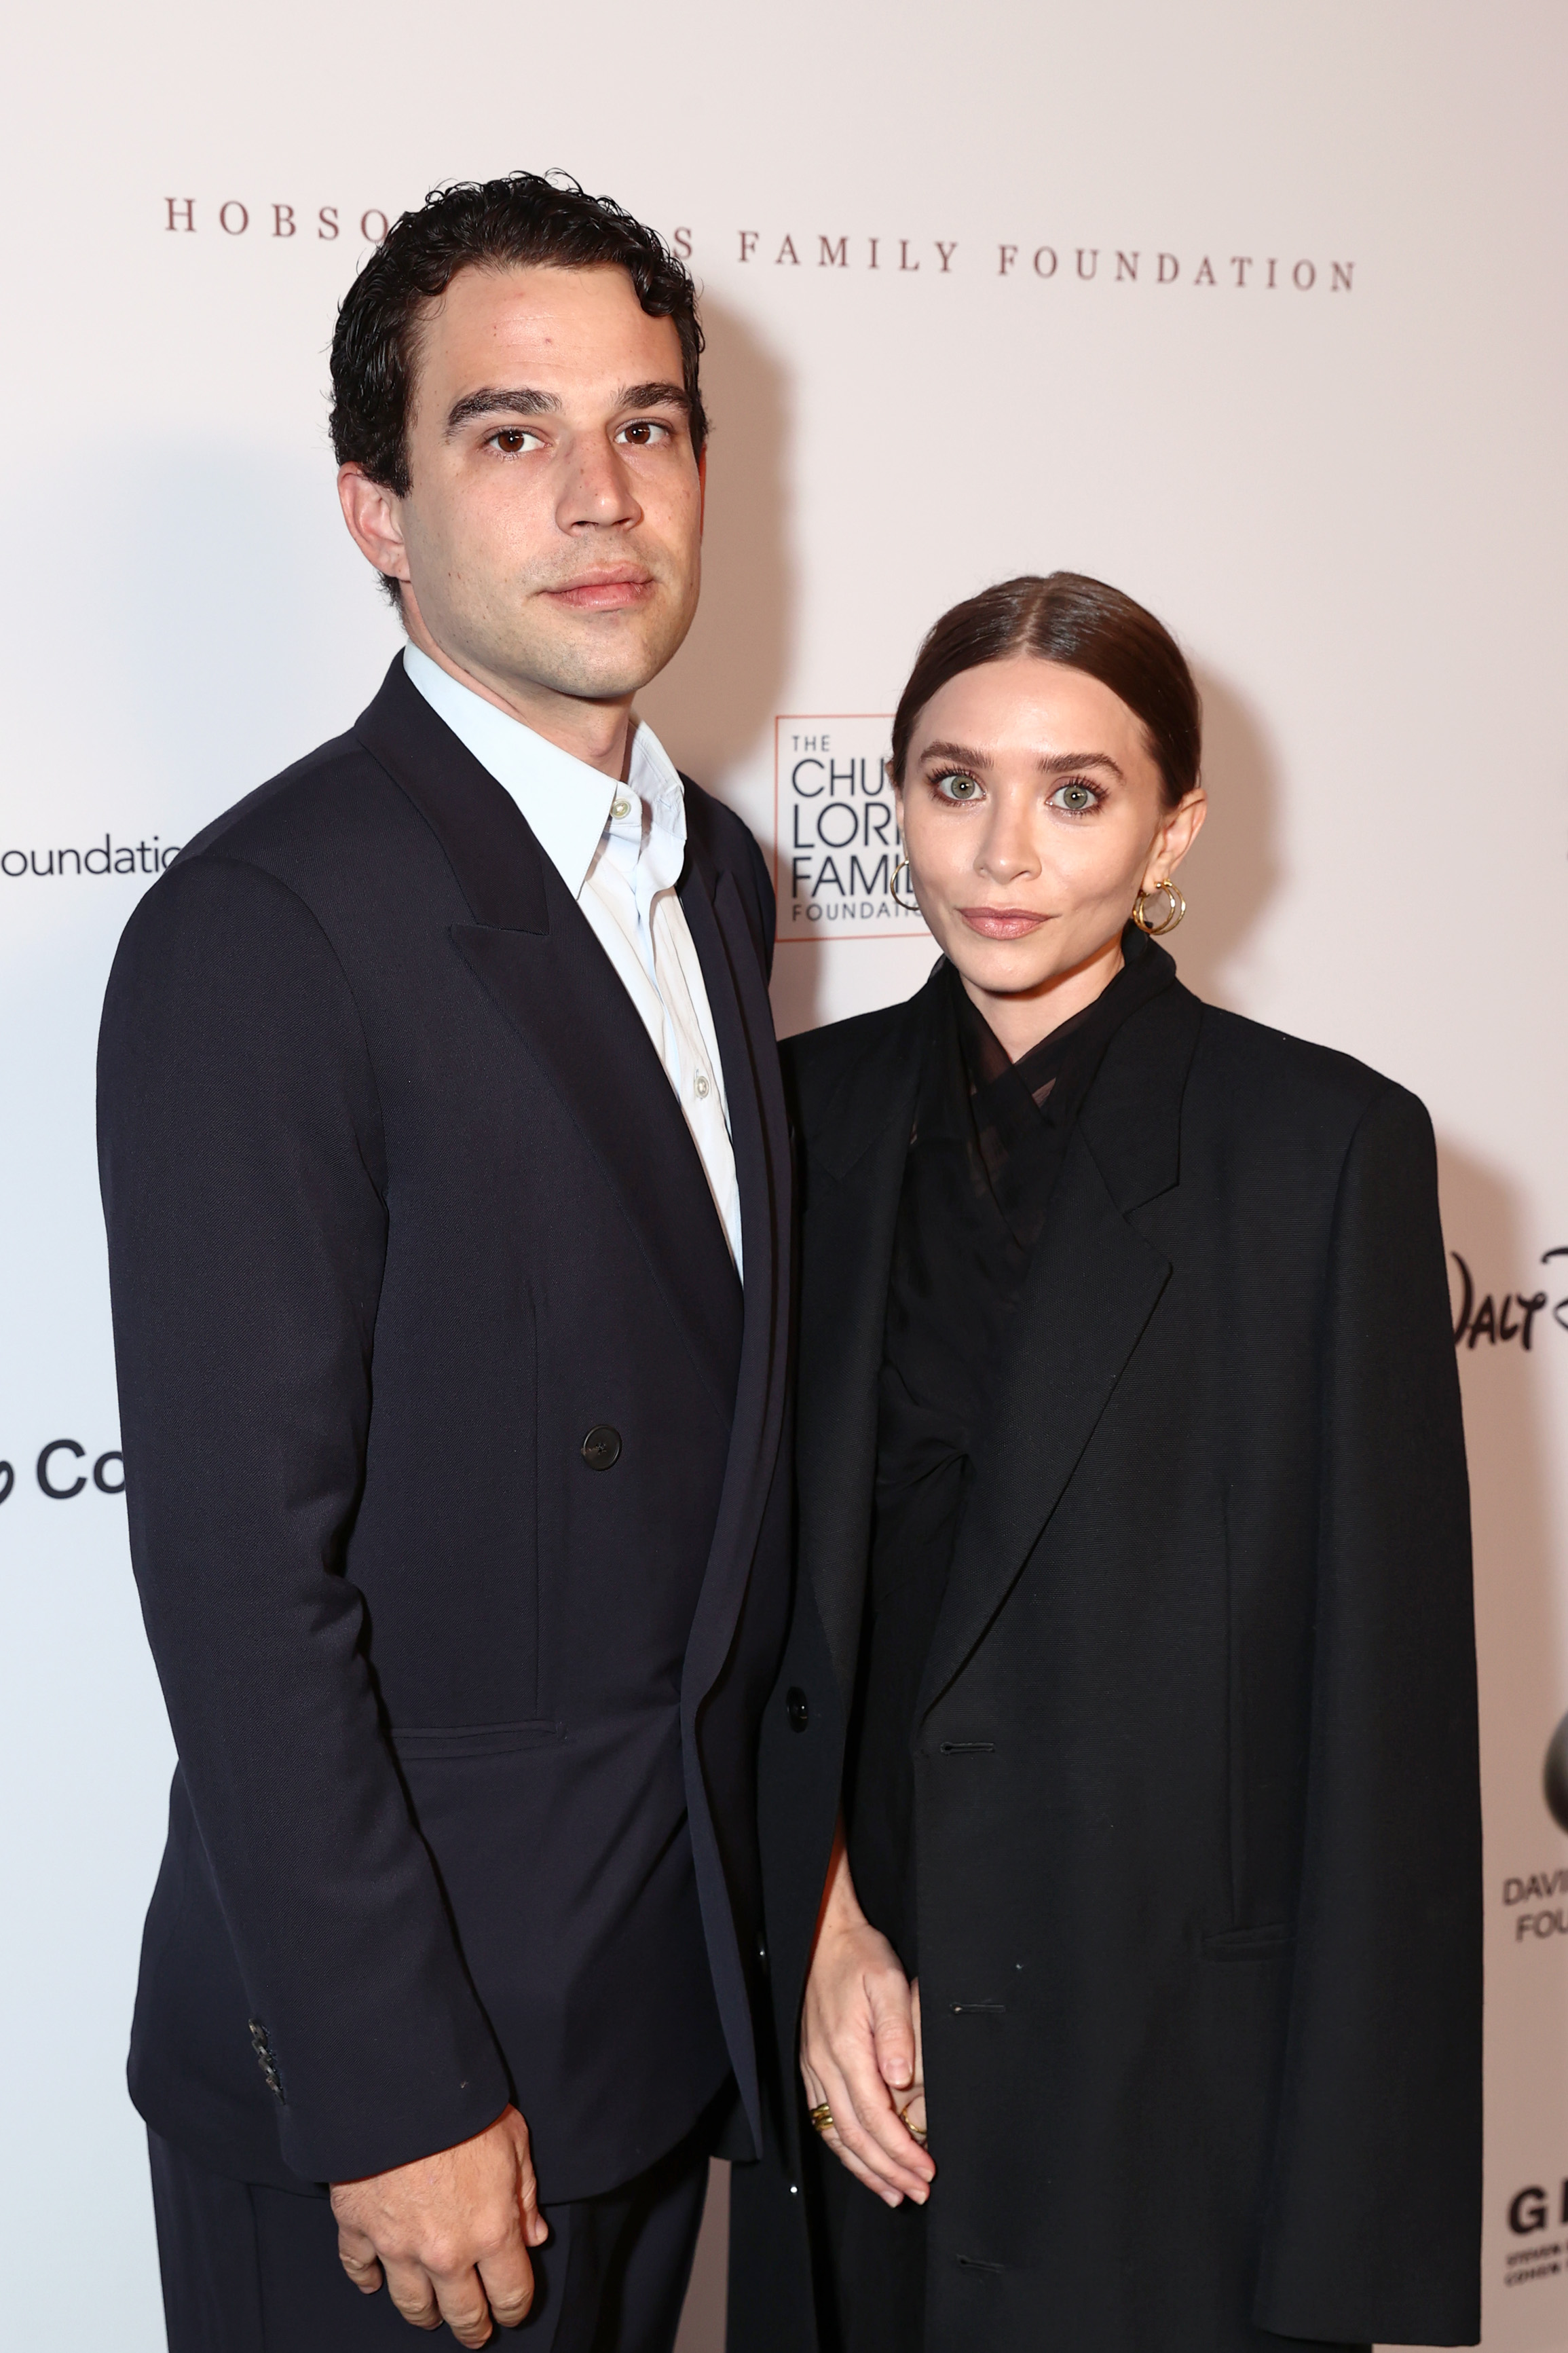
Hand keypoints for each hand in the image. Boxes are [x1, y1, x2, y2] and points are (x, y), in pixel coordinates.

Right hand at [331, 2105, 548, 2343]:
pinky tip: (373, 2282)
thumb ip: (525, 2194)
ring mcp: (398, 2246)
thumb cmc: (463, 2109)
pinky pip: (360, 2269)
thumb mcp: (514, 2141)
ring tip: (431, 2314)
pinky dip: (366, 2280)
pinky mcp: (358, 2229)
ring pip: (412, 2304)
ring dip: (425, 2314)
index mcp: (491, 2231)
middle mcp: (445, 2252)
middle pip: (462, 2312)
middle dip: (472, 2327)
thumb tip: (534, 2235)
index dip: (515, 2307)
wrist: (400, 2089)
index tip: (513, 2310)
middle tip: (475, 2331)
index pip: (511, 2293)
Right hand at [800, 1829, 934, 2207]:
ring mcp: (813, 2067)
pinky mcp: (810, 2065)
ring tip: (891, 2192)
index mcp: (845, 2048)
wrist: (823, 1935)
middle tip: (917, 2192)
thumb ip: (897, 2031)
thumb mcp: (887, 1982)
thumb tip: (903, 2079)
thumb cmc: (859, 1956)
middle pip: (854, 2135)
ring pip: (835, 2134)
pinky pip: (822, 2118)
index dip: (901, 2150)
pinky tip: (859, 2159)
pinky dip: (842, 2147)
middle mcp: (824, 2065)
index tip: (926, 2170)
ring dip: (864, 2168)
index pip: (874, 2116)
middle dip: (887, 2170)